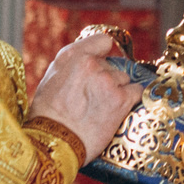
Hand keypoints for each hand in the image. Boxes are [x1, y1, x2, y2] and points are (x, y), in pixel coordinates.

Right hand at [28, 30, 144, 162]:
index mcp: (72, 55)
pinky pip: (136, 91)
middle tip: (94, 97)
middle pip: (113, 65)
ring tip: (102, 108)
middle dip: (107, 78)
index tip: (103, 63)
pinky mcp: (121, 99)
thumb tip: (91, 59)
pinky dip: (131, 100)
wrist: (53, 142)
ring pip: (124, 79)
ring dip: (117, 91)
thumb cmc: (48, 115)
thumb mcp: (52, 78)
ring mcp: (108, 81)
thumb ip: (73, 64)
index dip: (104, 54)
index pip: (103, 41)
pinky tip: (119, 110)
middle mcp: (91, 64)